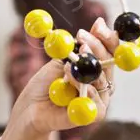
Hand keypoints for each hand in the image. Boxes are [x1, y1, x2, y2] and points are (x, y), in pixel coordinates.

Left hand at [0, 18, 119, 139]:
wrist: (30, 109)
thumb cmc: (44, 86)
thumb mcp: (59, 62)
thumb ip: (77, 50)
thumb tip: (95, 25)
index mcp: (94, 68)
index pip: (108, 50)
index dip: (106, 37)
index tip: (98, 24)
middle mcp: (101, 82)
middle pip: (109, 62)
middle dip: (98, 48)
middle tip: (84, 38)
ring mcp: (100, 98)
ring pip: (103, 80)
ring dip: (86, 68)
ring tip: (68, 65)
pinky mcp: (94, 114)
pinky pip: (97, 101)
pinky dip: (86, 90)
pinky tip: (73, 83)